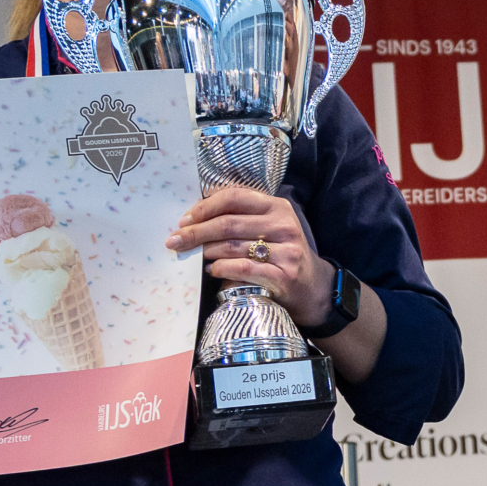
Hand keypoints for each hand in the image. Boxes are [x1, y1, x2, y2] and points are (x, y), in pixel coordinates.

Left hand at [167, 184, 331, 324]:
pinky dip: (222, 268)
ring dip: (206, 251)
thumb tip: (193, 221)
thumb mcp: (269, 228)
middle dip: (196, 232)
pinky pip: (243, 268)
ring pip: (233, 246)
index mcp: (277, 207)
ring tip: (193, 256)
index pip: (235, 197)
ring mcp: (286, 251)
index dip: (205, 207)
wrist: (312, 288)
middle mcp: (283, 225)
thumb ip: (241, 220)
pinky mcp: (284, 275)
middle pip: (229, 223)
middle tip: (174, 241)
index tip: (184, 220)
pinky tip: (212, 270)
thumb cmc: (280, 255)